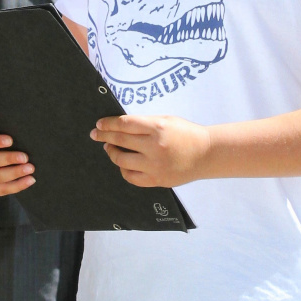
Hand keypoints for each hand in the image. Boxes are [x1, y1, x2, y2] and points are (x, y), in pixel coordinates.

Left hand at [92, 114, 212, 186]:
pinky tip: (123, 163)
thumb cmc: (186, 134)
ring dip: (112, 152)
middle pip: (120, 140)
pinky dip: (123, 169)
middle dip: (104, 136)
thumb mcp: (166, 120)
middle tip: (95, 134)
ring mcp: (155, 166)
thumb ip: (144, 123)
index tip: (99, 125)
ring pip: (121, 160)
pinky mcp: (156, 180)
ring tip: (110, 148)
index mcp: (158, 128)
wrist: (206, 154)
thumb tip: (118, 126)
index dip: (108, 124)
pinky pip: (131, 177)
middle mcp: (154, 147)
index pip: (125, 124)